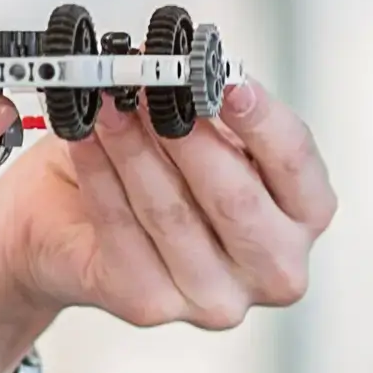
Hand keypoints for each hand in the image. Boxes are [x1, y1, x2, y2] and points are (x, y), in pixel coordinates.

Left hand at [0, 78, 339, 372]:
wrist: (71, 221)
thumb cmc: (153, 170)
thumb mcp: (196, 127)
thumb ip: (206, 105)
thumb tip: (184, 69)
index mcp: (302, 214)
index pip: (294, 162)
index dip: (260, 118)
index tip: (225, 80)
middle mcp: (271, 266)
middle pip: (236, 198)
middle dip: (188, 134)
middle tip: (155, 85)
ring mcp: (214, 296)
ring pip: (172, 212)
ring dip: (134, 147)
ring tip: (110, 100)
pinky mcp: (150, 303)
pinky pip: (121, 228)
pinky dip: (99, 173)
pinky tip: (85, 137)